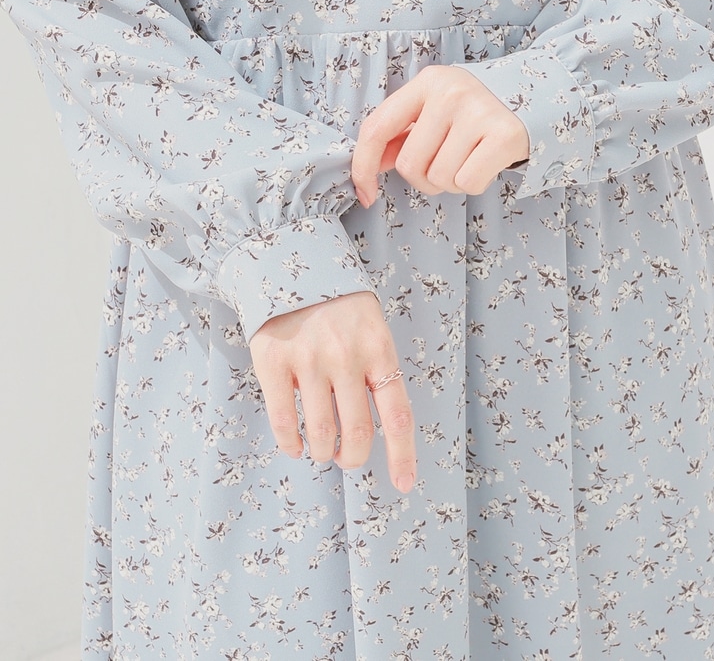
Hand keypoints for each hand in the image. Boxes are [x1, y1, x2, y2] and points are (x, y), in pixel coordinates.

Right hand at [249, 291, 415, 492]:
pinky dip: (291, 445)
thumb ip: (376, 370)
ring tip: (322, 450)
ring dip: (323, 452)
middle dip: (352, 457)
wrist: (290, 265)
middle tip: (345, 458)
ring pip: (321, 432)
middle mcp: (346, 357)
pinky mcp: (273, 362)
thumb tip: (382, 428)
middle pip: (356, 432)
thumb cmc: (339, 306)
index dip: (401, 455)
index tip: (404, 485)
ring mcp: (308, 360)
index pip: (397, 414)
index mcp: (378, 349)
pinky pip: (284, 421)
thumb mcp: (371, 328)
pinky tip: (295, 448)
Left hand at [351, 65, 529, 206]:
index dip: (363, 167)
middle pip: (410, 165)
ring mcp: (478, 111)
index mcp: (426, 82)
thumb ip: (399, 136)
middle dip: (424, 178)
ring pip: (440, 179)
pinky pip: (468, 184)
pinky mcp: (504, 134)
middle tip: (447, 162)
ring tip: (469, 159)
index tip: (366, 194)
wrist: (536, 102)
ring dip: (452, 182)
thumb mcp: (434, 112)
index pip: (376, 128)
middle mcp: (450, 92)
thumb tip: (366, 169)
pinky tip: (485, 164)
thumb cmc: (474, 114)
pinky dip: (475, 184)